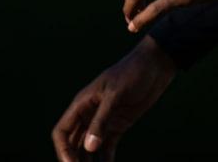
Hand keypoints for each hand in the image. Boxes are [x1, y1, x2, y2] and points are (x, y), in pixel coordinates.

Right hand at [51, 35, 176, 161]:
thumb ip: (102, 120)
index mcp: (81, 104)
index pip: (62, 132)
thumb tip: (89, 148)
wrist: (155, 65)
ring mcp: (103, 122)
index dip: (63, 151)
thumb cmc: (133, 72)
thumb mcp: (116, 94)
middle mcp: (88, 115)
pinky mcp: (118, 126)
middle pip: (73, 144)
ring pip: (89, 149)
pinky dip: (105, 161)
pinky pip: (107, 148)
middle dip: (75, 161)